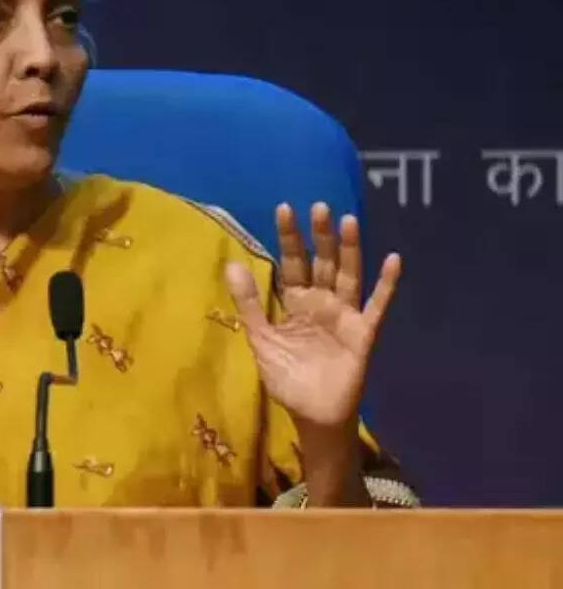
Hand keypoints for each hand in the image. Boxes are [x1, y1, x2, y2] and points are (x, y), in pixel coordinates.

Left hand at [224, 203, 400, 503]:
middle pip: (321, 263)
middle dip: (319, 236)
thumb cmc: (288, 379)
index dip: (289, 239)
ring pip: (347, 276)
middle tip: (318, 207)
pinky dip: (386, 284)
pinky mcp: (364, 334)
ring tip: (347, 220)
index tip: (283, 208)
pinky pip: (377, 305)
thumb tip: (231, 264)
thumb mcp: (261, 339)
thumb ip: (250, 303)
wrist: (312, 416)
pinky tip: (392, 260)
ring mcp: (345, 316)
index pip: (292, 264)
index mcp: (296, 304)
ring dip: (349, 249)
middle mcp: (322, 303)